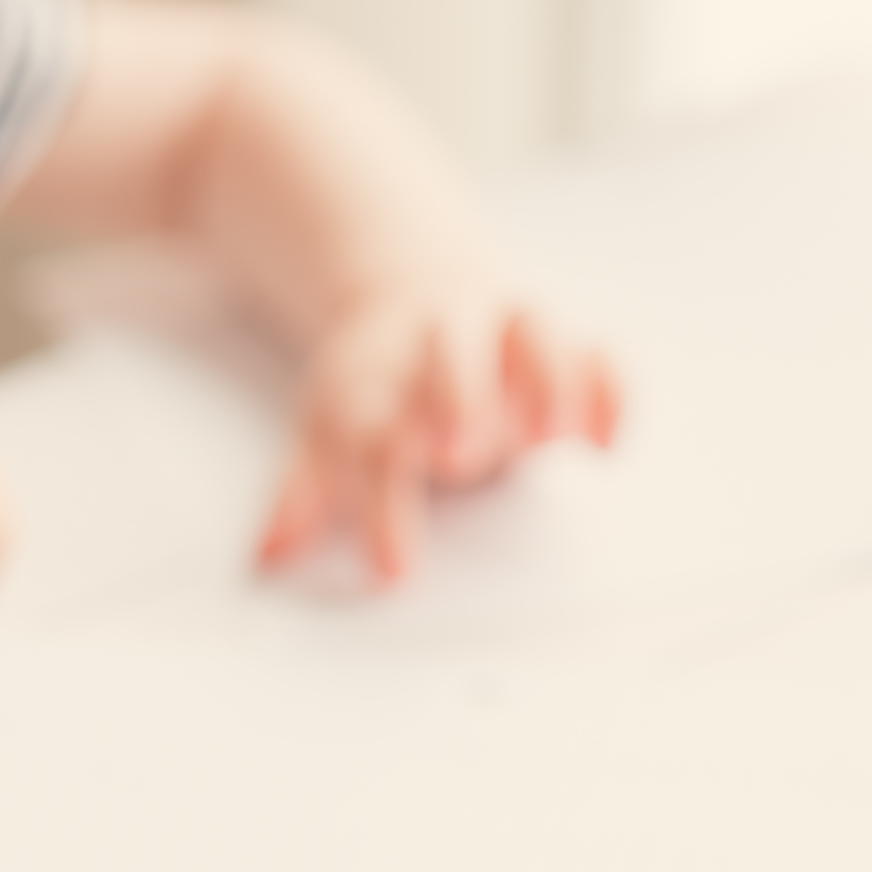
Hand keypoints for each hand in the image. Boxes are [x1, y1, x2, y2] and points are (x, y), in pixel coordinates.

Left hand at [259, 275, 619, 583]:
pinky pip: (590, 353)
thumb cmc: (373, 389)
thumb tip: (266, 556)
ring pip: (526, 333)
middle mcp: (438, 351)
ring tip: (551, 434)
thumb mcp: (324, 437)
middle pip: (446, 360)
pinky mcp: (552, 346)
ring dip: (543, 377)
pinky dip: (605, 388)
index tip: (393, 570)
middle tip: (458, 452)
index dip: (380, 505)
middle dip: (454, 397)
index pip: (370, 439)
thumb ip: (302, 496)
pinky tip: (605, 442)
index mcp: (372, 380)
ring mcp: (500, 340)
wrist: (413, 302)